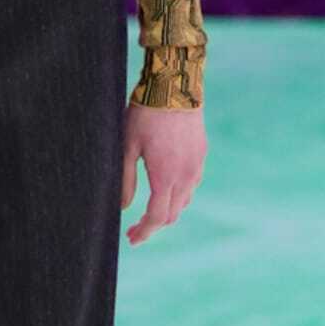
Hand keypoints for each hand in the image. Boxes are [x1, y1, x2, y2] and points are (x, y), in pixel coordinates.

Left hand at [121, 101, 205, 243]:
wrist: (174, 86)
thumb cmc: (145, 115)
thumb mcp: (126, 147)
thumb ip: (124, 180)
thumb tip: (123, 208)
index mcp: (165, 176)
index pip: (157, 217)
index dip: (144, 232)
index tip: (131, 238)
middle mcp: (186, 175)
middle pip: (172, 214)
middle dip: (154, 226)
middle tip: (135, 230)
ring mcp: (197, 165)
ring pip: (184, 201)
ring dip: (167, 211)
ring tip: (149, 212)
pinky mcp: (201, 154)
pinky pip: (191, 184)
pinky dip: (178, 195)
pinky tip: (165, 189)